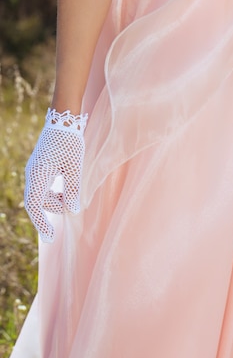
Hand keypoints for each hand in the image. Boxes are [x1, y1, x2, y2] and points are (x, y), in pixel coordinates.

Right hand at [24, 108, 87, 242]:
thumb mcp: (74, 166)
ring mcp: (35, 170)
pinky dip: (54, 192)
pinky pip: (43, 186)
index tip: (50, 238)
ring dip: (56, 200)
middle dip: (54, 208)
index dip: (41, 223)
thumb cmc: (70, 141)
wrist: (64, 119)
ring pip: (41, 194)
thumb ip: (73, 189)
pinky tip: (66, 190)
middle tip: (72, 207)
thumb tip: (72, 211)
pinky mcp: (41, 166)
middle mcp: (32, 173)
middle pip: (38, 201)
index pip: (35, 205)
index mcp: (37, 174)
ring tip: (72, 196)